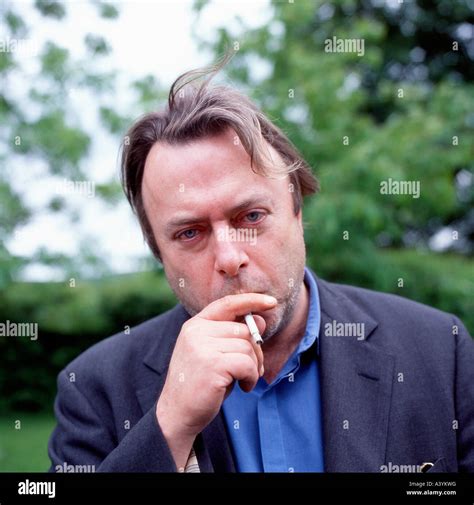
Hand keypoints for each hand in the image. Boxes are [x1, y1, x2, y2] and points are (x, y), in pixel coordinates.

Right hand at [156, 293, 276, 469]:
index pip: (227, 303)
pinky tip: (243, 387)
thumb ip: (234, 336)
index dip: (251, 300)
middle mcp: (196, 331)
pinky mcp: (212, 364)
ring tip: (243, 381)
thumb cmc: (200, 384)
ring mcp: (202, 346)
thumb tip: (260, 321)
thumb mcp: (215, 355)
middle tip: (252, 370)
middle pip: (244, 330)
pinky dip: (251, 377)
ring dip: (253, 367)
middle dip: (255, 350)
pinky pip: (247, 363)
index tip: (271, 301)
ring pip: (248, 347)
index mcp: (195, 325)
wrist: (177, 414)